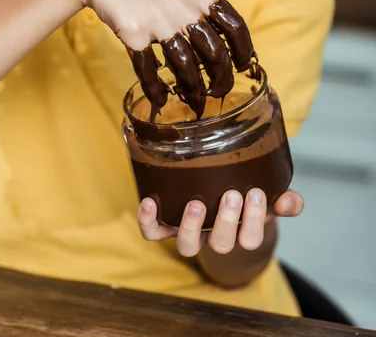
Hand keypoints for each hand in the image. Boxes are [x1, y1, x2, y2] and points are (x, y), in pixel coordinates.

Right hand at [70, 0, 254, 117]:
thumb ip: (196, 1)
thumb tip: (215, 28)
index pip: (234, 26)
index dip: (243, 50)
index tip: (244, 65)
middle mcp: (183, 8)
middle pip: (215, 53)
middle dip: (221, 79)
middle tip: (219, 91)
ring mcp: (159, 22)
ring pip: (186, 67)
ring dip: (193, 90)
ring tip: (195, 102)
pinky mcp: (134, 34)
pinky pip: (150, 70)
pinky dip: (156, 90)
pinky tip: (161, 99)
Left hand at [137, 189, 303, 256]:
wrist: (222, 200)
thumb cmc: (245, 198)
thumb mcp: (267, 198)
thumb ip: (283, 200)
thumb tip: (292, 201)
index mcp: (241, 231)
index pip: (250, 239)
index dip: (254, 221)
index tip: (256, 192)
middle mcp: (214, 237)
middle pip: (221, 244)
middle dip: (227, 221)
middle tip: (231, 195)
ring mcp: (190, 234)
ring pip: (187, 246)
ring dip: (191, 227)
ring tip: (197, 204)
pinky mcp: (166, 226)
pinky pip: (153, 233)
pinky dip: (148, 220)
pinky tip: (150, 200)